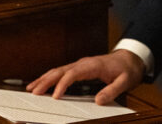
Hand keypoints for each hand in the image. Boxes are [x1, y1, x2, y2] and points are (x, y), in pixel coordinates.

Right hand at [27, 49, 143, 105]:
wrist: (130, 59)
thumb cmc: (127, 70)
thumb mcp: (125, 81)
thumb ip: (112, 91)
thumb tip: (98, 101)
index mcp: (93, 66)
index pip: (73, 74)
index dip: (62, 84)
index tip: (55, 97)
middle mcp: (84, 63)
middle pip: (61, 70)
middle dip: (46, 81)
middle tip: (34, 93)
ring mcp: (80, 64)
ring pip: (58, 70)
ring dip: (44, 78)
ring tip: (31, 89)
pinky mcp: (79, 67)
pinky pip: (62, 71)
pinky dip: (50, 77)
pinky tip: (42, 83)